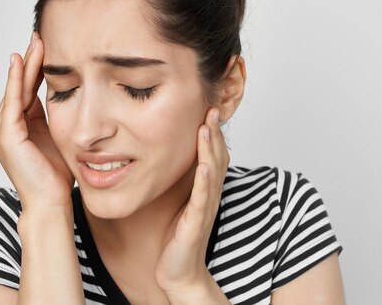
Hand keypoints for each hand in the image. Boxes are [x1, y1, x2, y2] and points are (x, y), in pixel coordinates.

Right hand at [0, 31, 74, 210]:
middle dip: (32, 60)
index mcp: (17, 125)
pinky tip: (22, 60)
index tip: (47, 45)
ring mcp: (0, 130)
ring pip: (17, 89)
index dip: (37, 68)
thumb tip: (72, 92)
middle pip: (20, 85)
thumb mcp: (59, 135)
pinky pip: (13, 100)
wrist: (52, 201)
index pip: (27, 89)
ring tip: (38, 41)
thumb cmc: (58, 174)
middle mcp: (3, 126)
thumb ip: (57, 115)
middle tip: (41, 34)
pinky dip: (18, 79)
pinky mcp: (6, 135)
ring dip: (28, 64)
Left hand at [154, 107, 229, 293]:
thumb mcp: (177, 202)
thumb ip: (178, 181)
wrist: (178, 272)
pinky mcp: (197, 222)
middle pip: (217, 157)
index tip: (207, 109)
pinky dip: (205, 181)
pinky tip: (204, 166)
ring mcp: (205, 208)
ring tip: (207, 127)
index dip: (212, 132)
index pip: (212, 154)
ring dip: (210, 149)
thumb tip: (163, 157)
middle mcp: (209, 195)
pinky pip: (203, 198)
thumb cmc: (175, 238)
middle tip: (211, 109)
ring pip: (213, 172)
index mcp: (204, 189)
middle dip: (214, 132)